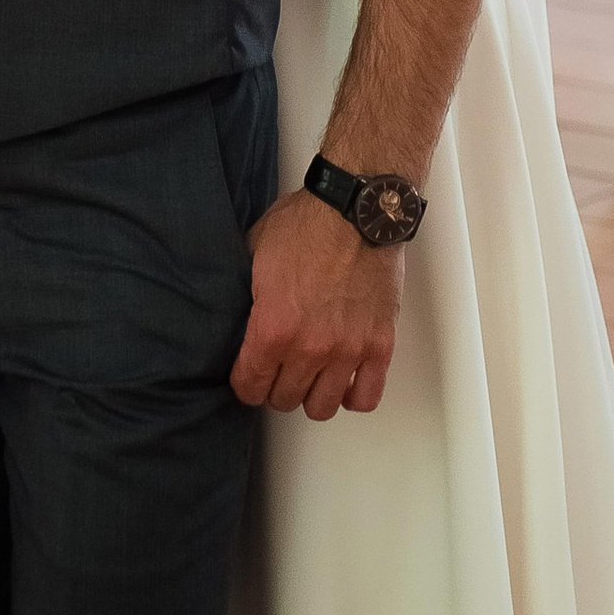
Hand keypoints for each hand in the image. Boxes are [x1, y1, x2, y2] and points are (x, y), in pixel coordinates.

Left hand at [232, 190, 401, 419]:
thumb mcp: (255, 250)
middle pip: (285, 400)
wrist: (356, 207)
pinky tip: (343, 377)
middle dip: (276, 385)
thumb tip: (234, 312)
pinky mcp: (379, 345)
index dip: (244, 381)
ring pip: (322, 407)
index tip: (248, 370)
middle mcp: (309, 348)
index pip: (249, 387)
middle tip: (279, 366)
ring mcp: (347, 350)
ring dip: (312, 393)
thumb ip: (245, 293)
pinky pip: (366, 397)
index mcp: (273, 327)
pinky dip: (353, 395)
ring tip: (311, 372)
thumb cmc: (306, 222)